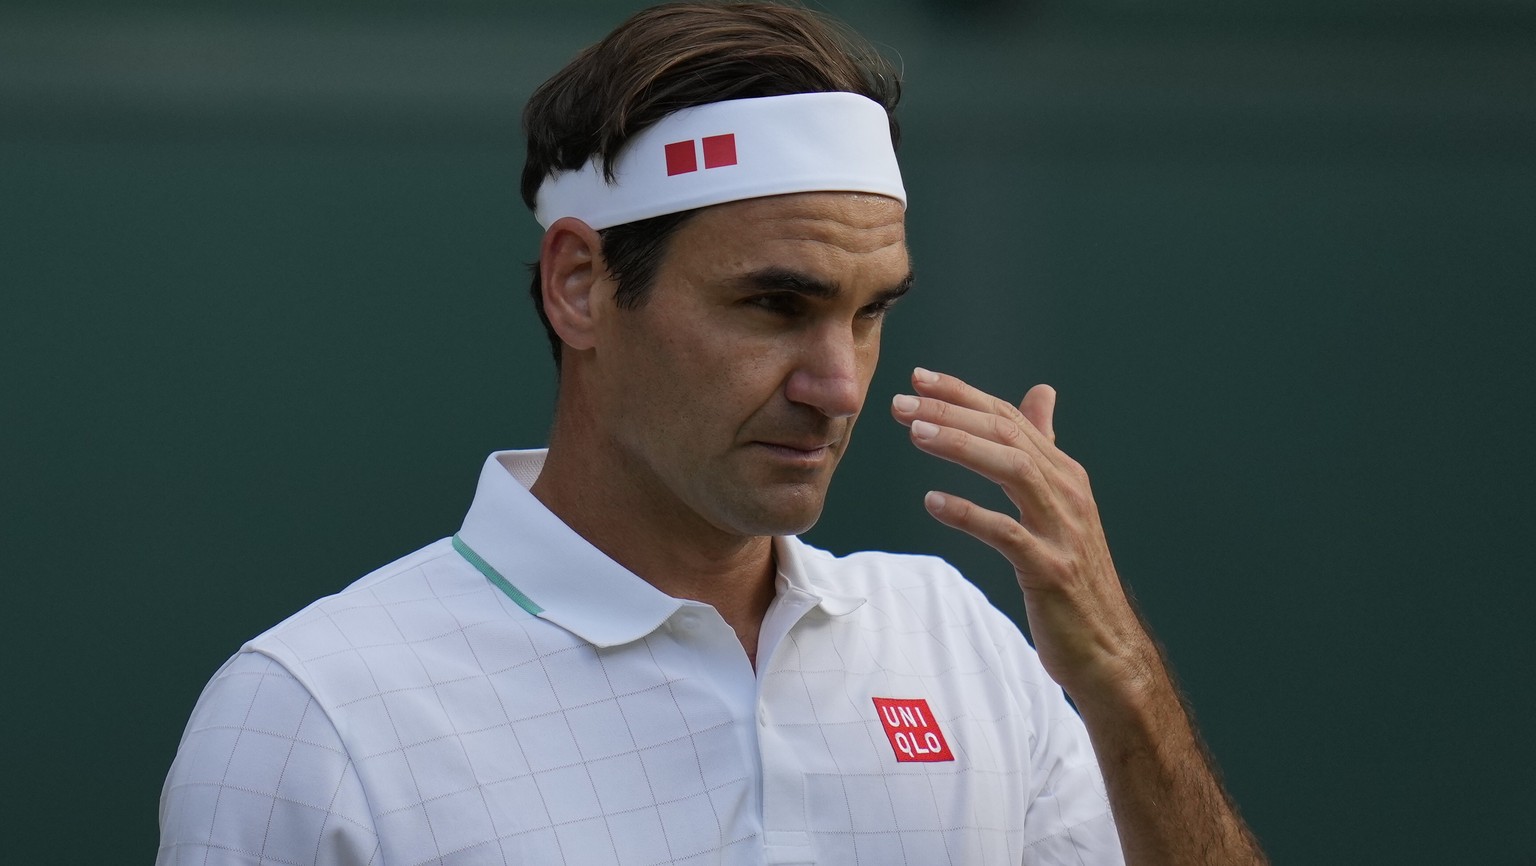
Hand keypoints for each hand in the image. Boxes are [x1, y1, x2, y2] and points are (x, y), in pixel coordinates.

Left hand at [890, 367, 1156, 703]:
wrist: (1106, 647)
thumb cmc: (1072, 574)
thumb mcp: (1059, 504)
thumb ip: (1044, 447)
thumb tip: (1041, 393)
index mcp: (1064, 473)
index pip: (1008, 418)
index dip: (963, 394)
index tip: (918, 378)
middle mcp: (1066, 493)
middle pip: (1007, 435)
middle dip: (952, 412)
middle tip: (901, 402)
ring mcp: (1062, 531)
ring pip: (1012, 470)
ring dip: (962, 446)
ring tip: (915, 433)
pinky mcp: (1051, 570)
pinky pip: (1008, 534)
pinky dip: (970, 514)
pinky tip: (933, 502)